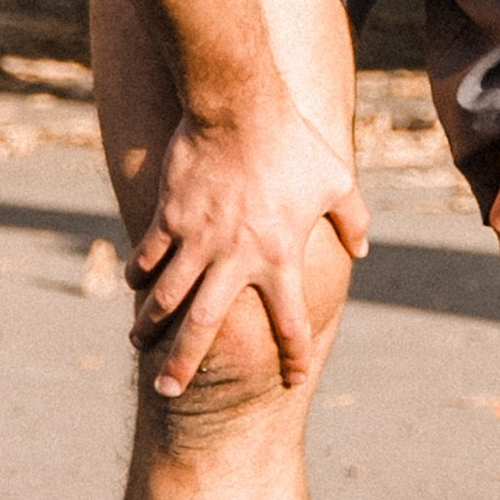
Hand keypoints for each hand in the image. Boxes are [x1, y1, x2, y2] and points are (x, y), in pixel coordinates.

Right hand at [130, 95, 369, 396]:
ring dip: (150, 325)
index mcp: (280, 258)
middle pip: (204, 327)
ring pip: (166, 297)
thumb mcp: (337, 181)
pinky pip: (149, 255)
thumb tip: (363, 248)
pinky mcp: (170, 217)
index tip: (291, 380)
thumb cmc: (294, 144)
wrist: (240, 109)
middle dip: (183, 363)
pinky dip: (140, 273)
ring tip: (139, 344)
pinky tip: (135, 286)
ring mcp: (197, 240)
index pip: (290, 324)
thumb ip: (354, 219)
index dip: (292, 356)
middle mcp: (235, 259)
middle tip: (168, 391)